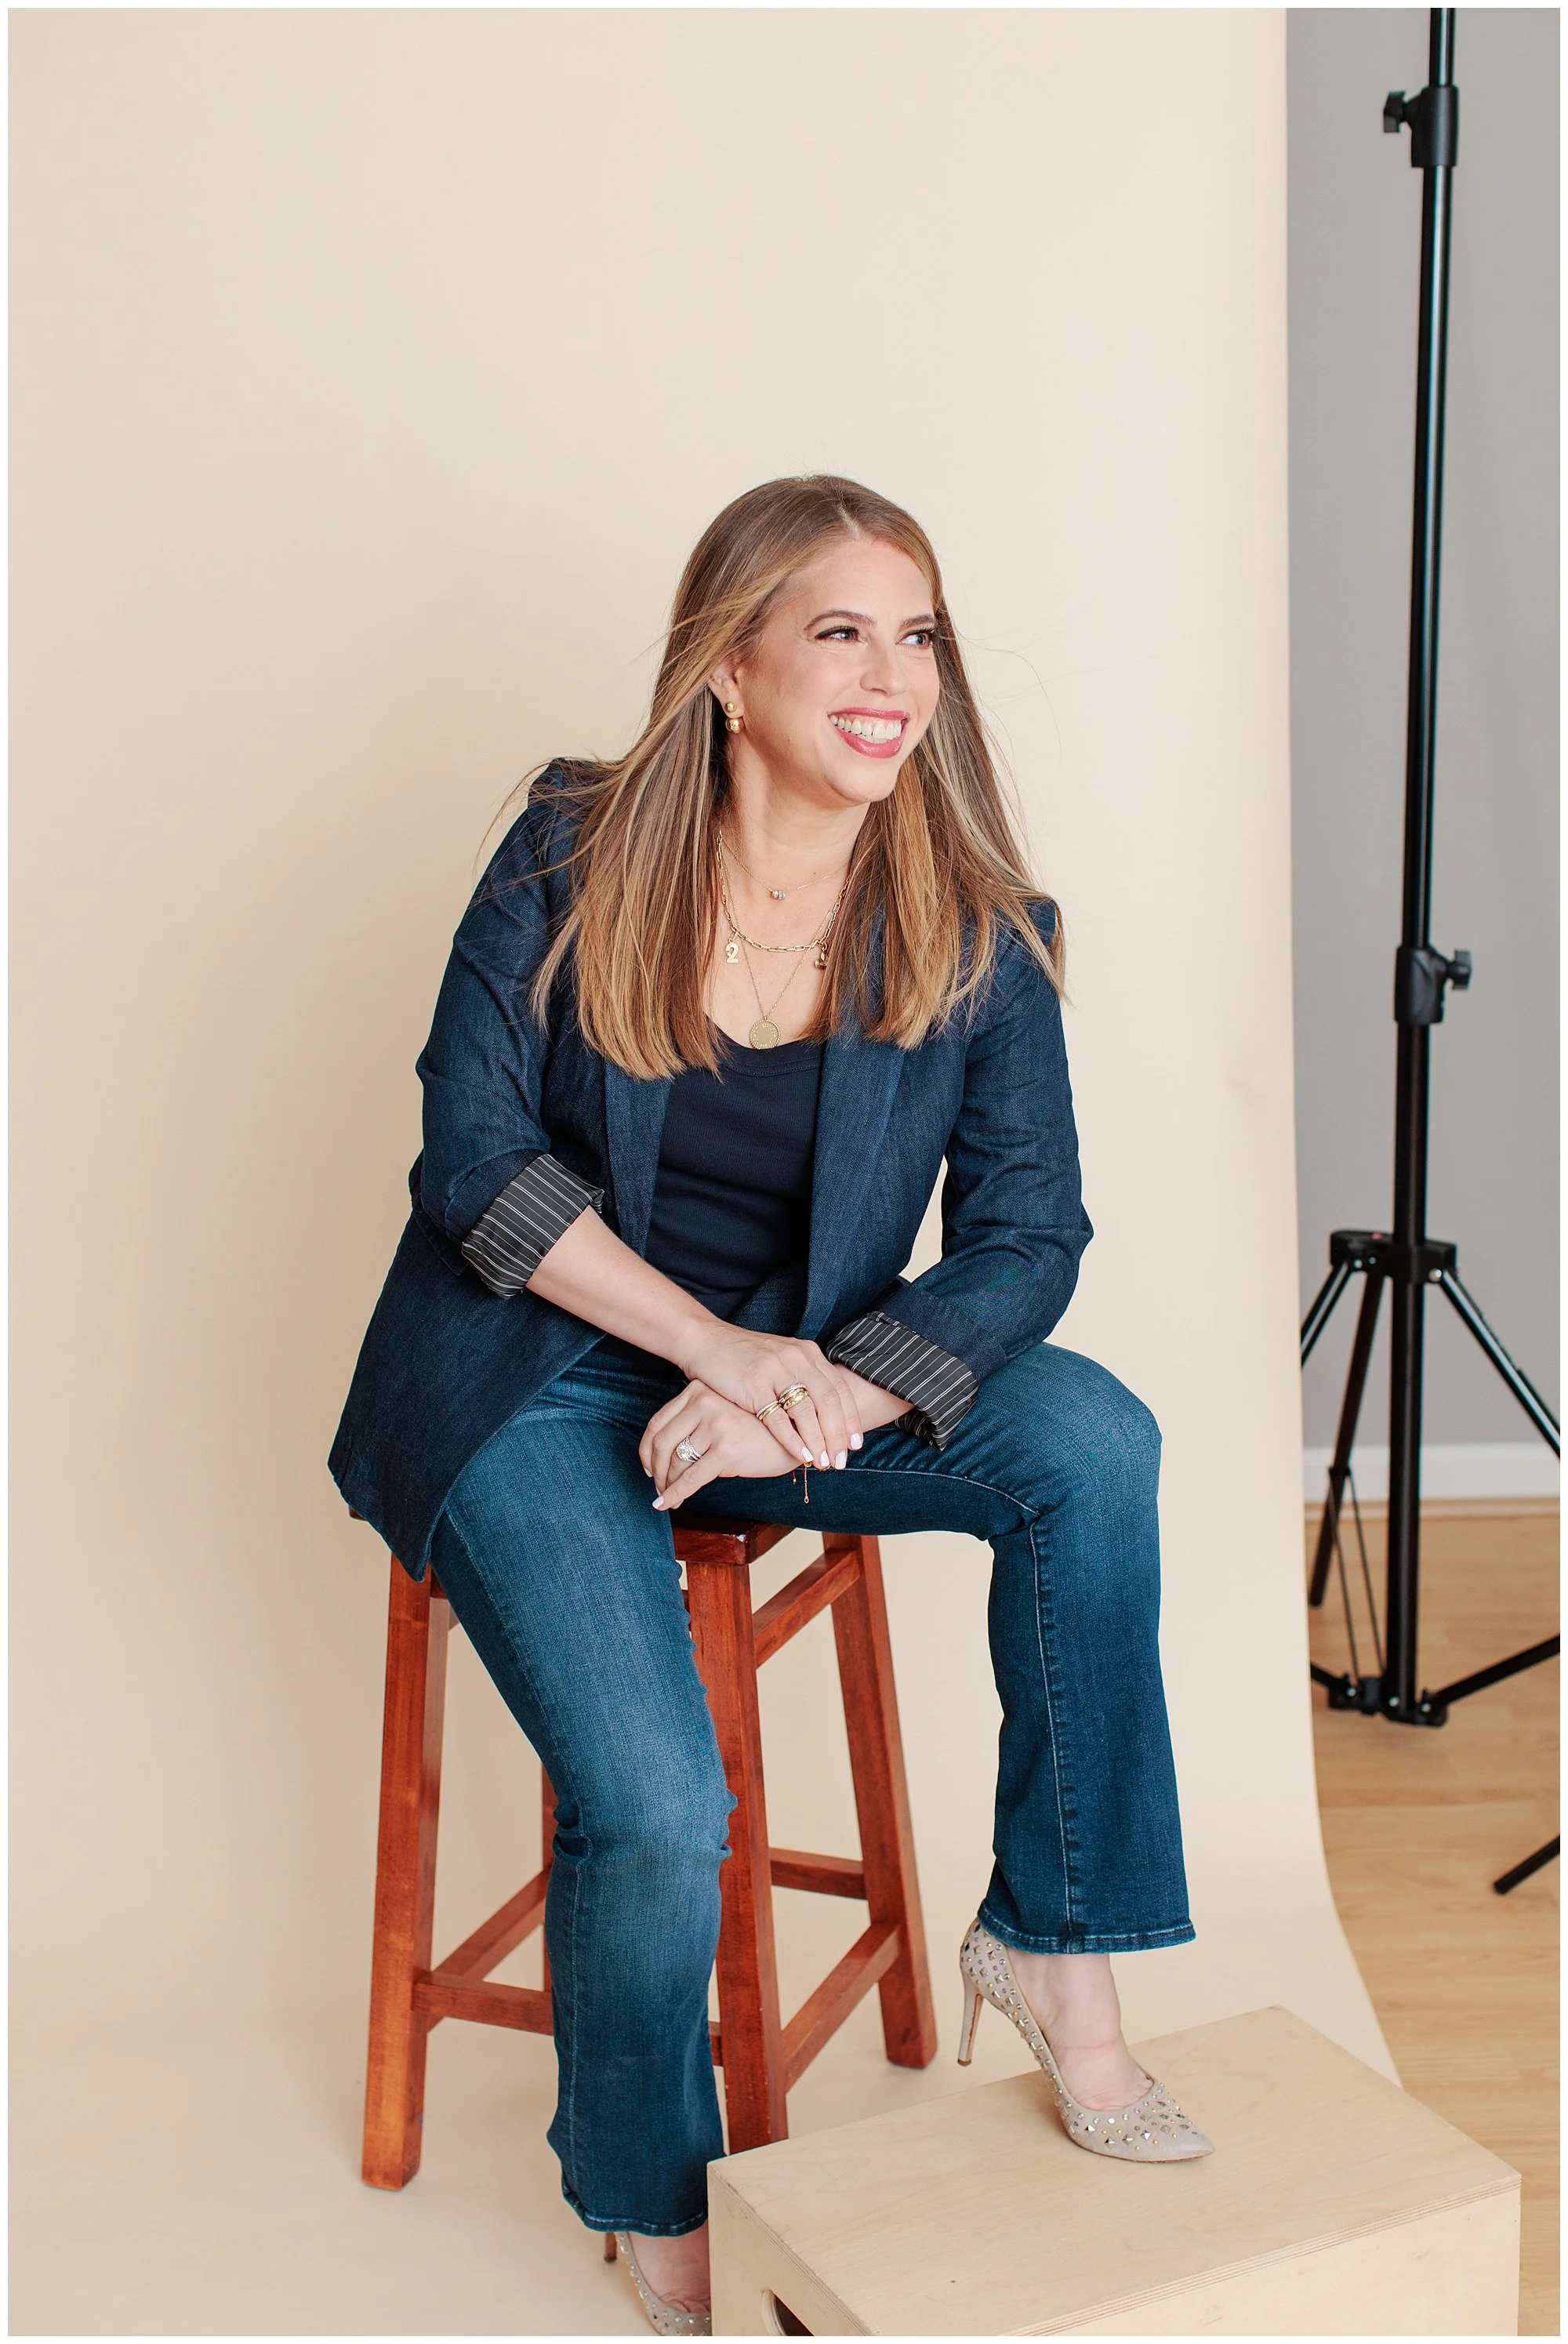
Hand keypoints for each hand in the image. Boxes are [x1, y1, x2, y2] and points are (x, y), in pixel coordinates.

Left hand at [640, 1382, 830, 1510]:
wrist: (801, 1434)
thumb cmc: (763, 1429)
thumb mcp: (724, 1414)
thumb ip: (698, 1423)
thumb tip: (663, 1456)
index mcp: (699, 1391)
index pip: (659, 1422)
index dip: (647, 1449)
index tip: (647, 1466)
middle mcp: (705, 1401)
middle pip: (661, 1442)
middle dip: (655, 1470)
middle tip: (655, 1486)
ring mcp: (715, 1423)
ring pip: (675, 1461)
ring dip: (666, 1483)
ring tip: (665, 1495)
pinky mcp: (726, 1448)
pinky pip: (691, 1478)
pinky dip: (675, 1494)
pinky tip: (668, 1503)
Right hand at [674, 1327, 864, 1474]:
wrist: (707, 1341)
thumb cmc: (745, 1357)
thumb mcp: (782, 1359)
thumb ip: (805, 1378)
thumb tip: (828, 1410)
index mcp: (807, 1353)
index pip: (839, 1389)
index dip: (851, 1419)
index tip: (855, 1444)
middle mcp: (796, 1358)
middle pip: (829, 1402)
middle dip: (838, 1435)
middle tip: (842, 1460)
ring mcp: (775, 1370)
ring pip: (807, 1411)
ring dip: (819, 1441)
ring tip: (824, 1464)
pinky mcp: (753, 1384)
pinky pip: (778, 1417)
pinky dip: (793, 1440)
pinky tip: (801, 1456)